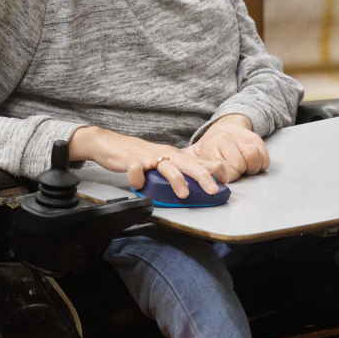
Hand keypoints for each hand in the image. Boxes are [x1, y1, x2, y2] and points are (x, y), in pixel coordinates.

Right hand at [68, 125, 223, 195]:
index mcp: (176, 156)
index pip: (200, 161)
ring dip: (177, 179)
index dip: (214, 169)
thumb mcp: (166, 162)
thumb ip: (182, 170)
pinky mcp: (132, 160)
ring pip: (167, 166)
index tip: (226, 180)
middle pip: (188, 163)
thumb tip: (204, 181)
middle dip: (203, 176)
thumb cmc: (142, 156)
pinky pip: (135, 169)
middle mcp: (166, 154)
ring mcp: (149, 157)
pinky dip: (137, 178)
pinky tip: (138, 184)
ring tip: (185, 193)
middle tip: (213, 190)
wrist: (112, 144)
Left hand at [190, 114, 268, 182]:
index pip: (221, 168)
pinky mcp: (256, 138)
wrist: (226, 126)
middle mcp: (226, 139)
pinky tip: (251, 163)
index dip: (224, 178)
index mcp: (210, 146)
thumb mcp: (193, 156)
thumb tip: (180, 183)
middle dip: (237, 173)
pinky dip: (260, 164)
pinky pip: (264, 157)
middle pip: (239, 165)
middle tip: (233, 172)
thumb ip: (186, 169)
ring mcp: (242, 137)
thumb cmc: (210, 147)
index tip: (223, 181)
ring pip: (253, 159)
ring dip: (250, 168)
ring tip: (243, 168)